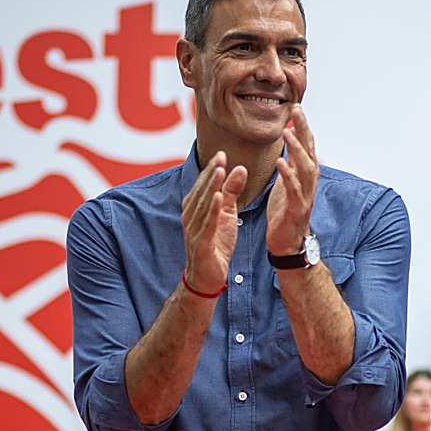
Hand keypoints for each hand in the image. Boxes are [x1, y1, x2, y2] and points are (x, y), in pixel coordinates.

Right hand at [182, 151, 246, 295]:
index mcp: (195, 207)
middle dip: (211, 173)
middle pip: (202, 191)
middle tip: (220, 156)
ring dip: (211, 187)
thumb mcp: (228, 214)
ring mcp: (194, 230)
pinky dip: (212, 210)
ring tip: (220, 170)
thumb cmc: (216, 244)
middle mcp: (191, 216)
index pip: (204, 185)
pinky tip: (218, 197)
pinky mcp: (201, 243)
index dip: (212, 169)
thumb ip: (232, 191)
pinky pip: (207, 224)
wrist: (207, 278)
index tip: (221, 153)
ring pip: (203, 205)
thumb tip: (239, 168)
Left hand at [266, 105, 317, 255]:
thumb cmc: (286, 212)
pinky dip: (288, 176)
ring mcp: (305, 195)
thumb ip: (291, 163)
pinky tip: (281, 164)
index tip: (296, 107)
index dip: (302, 127)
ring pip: (305, 169)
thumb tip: (291, 143)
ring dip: (298, 150)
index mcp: (305, 175)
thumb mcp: (287, 183)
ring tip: (288, 134)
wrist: (288, 243)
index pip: (307, 145)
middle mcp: (309, 182)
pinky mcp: (296, 209)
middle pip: (310, 151)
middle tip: (297, 110)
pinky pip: (293, 190)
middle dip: (304, 131)